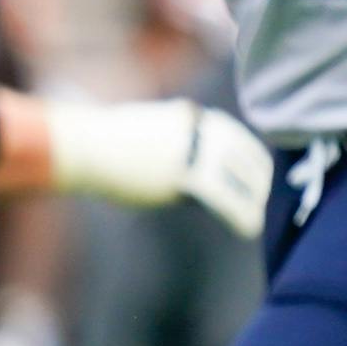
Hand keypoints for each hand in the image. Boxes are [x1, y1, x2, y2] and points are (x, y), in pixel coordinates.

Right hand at [41, 96, 273, 235]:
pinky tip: (250, 228)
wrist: (83, 146)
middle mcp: (197, 129)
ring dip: (254, 198)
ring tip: (258, 218)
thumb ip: (169, 137)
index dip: (250, 158)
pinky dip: (242, 213)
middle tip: (263, 199)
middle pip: (243, 155)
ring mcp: (193, 150)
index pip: (234, 136)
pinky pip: (225, 197)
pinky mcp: (185, 175)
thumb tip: (178, 157)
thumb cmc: (101, 142)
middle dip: (256, 179)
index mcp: (188, 117)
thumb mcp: (143, 128)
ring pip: (240, 177)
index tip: (258, 176)